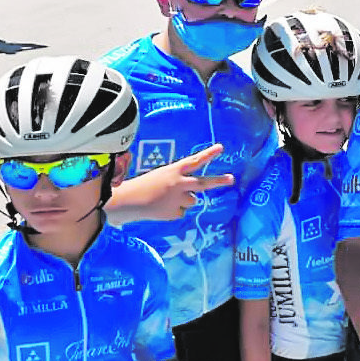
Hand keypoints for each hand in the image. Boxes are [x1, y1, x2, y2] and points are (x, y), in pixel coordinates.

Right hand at [117, 144, 233, 222]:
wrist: (127, 202)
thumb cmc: (143, 186)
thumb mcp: (161, 177)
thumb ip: (179, 182)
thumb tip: (194, 195)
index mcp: (173, 171)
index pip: (194, 161)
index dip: (208, 154)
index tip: (221, 148)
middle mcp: (179, 184)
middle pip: (203, 183)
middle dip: (219, 181)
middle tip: (231, 179)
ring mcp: (178, 199)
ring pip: (191, 200)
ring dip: (184, 200)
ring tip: (165, 199)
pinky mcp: (175, 213)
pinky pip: (181, 212)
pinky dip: (174, 211)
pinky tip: (161, 208)